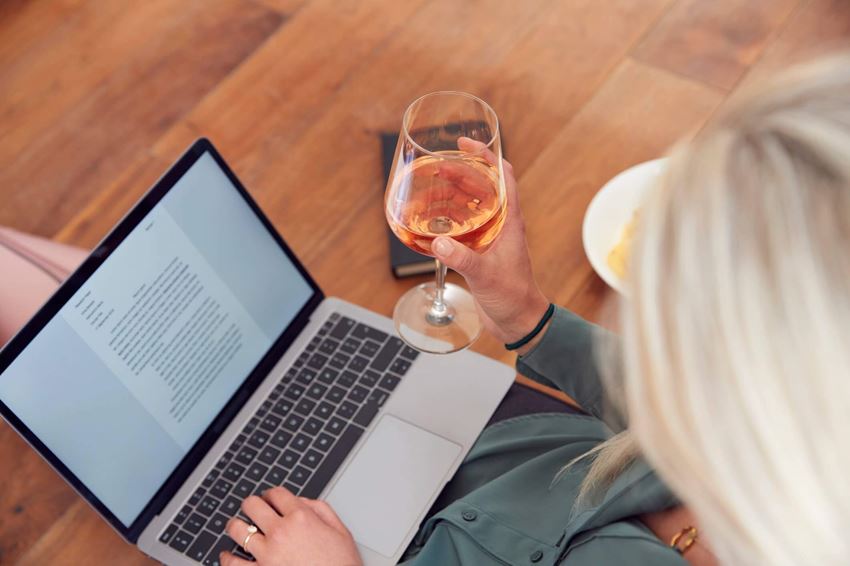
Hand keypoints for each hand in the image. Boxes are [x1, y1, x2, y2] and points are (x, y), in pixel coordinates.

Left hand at [222, 488, 361, 565]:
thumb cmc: (341, 565)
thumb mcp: (340, 531)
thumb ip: (320, 509)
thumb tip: (301, 502)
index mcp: (301, 518)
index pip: (276, 494)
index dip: (272, 494)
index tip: (269, 499)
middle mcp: (281, 532)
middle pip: (252, 505)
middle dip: (252, 504)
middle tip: (252, 509)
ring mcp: (267, 554)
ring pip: (237, 530)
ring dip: (236, 526)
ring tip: (237, 528)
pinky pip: (232, 563)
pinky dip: (226, 557)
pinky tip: (227, 555)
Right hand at [431, 138, 548, 346]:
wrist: (519, 322)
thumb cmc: (513, 297)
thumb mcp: (485, 275)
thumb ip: (462, 258)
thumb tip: (438, 241)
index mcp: (510, 222)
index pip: (503, 177)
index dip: (487, 157)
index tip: (466, 143)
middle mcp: (502, 225)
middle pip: (482, 187)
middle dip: (461, 172)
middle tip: (438, 165)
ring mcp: (491, 238)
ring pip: (471, 206)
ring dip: (453, 194)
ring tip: (432, 188)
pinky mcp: (480, 253)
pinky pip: (463, 227)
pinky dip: (448, 219)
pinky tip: (431, 221)